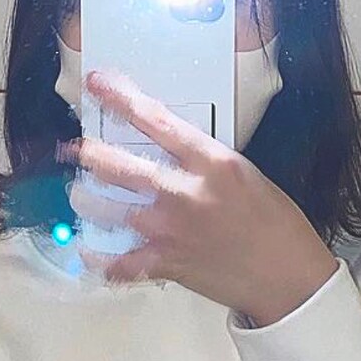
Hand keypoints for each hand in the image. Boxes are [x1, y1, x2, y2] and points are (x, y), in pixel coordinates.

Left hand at [55, 68, 338, 325]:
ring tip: (79, 196)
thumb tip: (165, 148)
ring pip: (109, 210)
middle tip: (72, 149)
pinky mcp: (165, 264)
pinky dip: (99, 259)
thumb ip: (202, 160)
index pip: (156, 120)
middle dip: (88, 153)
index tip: (96, 82)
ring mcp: (170, 230)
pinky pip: (118, 263)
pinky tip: (87, 251)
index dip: (120, 98)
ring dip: (87, 202)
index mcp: (211, 162)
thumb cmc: (275, 222)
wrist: (289, 278)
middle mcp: (184, 192)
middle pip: (120, 165)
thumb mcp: (243, 174)